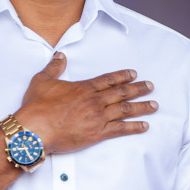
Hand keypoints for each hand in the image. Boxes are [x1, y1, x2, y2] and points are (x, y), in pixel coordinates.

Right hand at [13, 52, 157, 155]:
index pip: (109, 79)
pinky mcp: (97, 133)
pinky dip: (134, 127)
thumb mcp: (43, 80)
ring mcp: (98, 117)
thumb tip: (60, 55)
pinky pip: (121, 129)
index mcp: (84, 88)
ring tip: (154, 105)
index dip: (123, 76)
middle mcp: (95, 101)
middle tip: (151, 87)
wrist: (35, 129)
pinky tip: (144, 125)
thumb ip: (54, 67)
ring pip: (126, 110)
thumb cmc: (37, 106)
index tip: (134, 74)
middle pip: (122, 93)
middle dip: (139, 89)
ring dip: (142, 107)